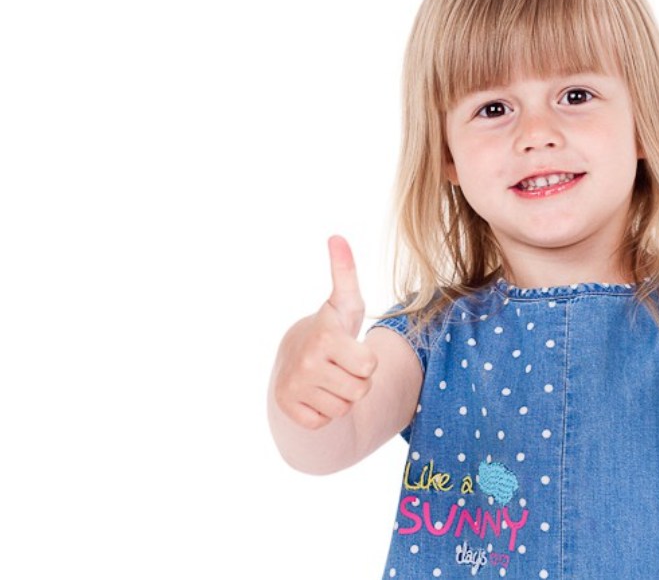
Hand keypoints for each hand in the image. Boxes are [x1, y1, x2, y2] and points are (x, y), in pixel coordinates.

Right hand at [272, 236, 378, 429]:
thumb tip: (337, 236)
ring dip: (341, 397)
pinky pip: (325, 421)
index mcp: (325, 338)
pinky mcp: (289, 409)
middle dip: (356, 381)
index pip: (369, 366)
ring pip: (344, 409)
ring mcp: (295, 387)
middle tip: (340, 366)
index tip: (350, 349)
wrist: (294, 355)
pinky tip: (316, 393)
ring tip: (329, 378)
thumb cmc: (331, 328)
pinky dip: (324, 412)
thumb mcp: (344, 302)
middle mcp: (306, 363)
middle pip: (360, 390)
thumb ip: (345, 271)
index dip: (366, 360)